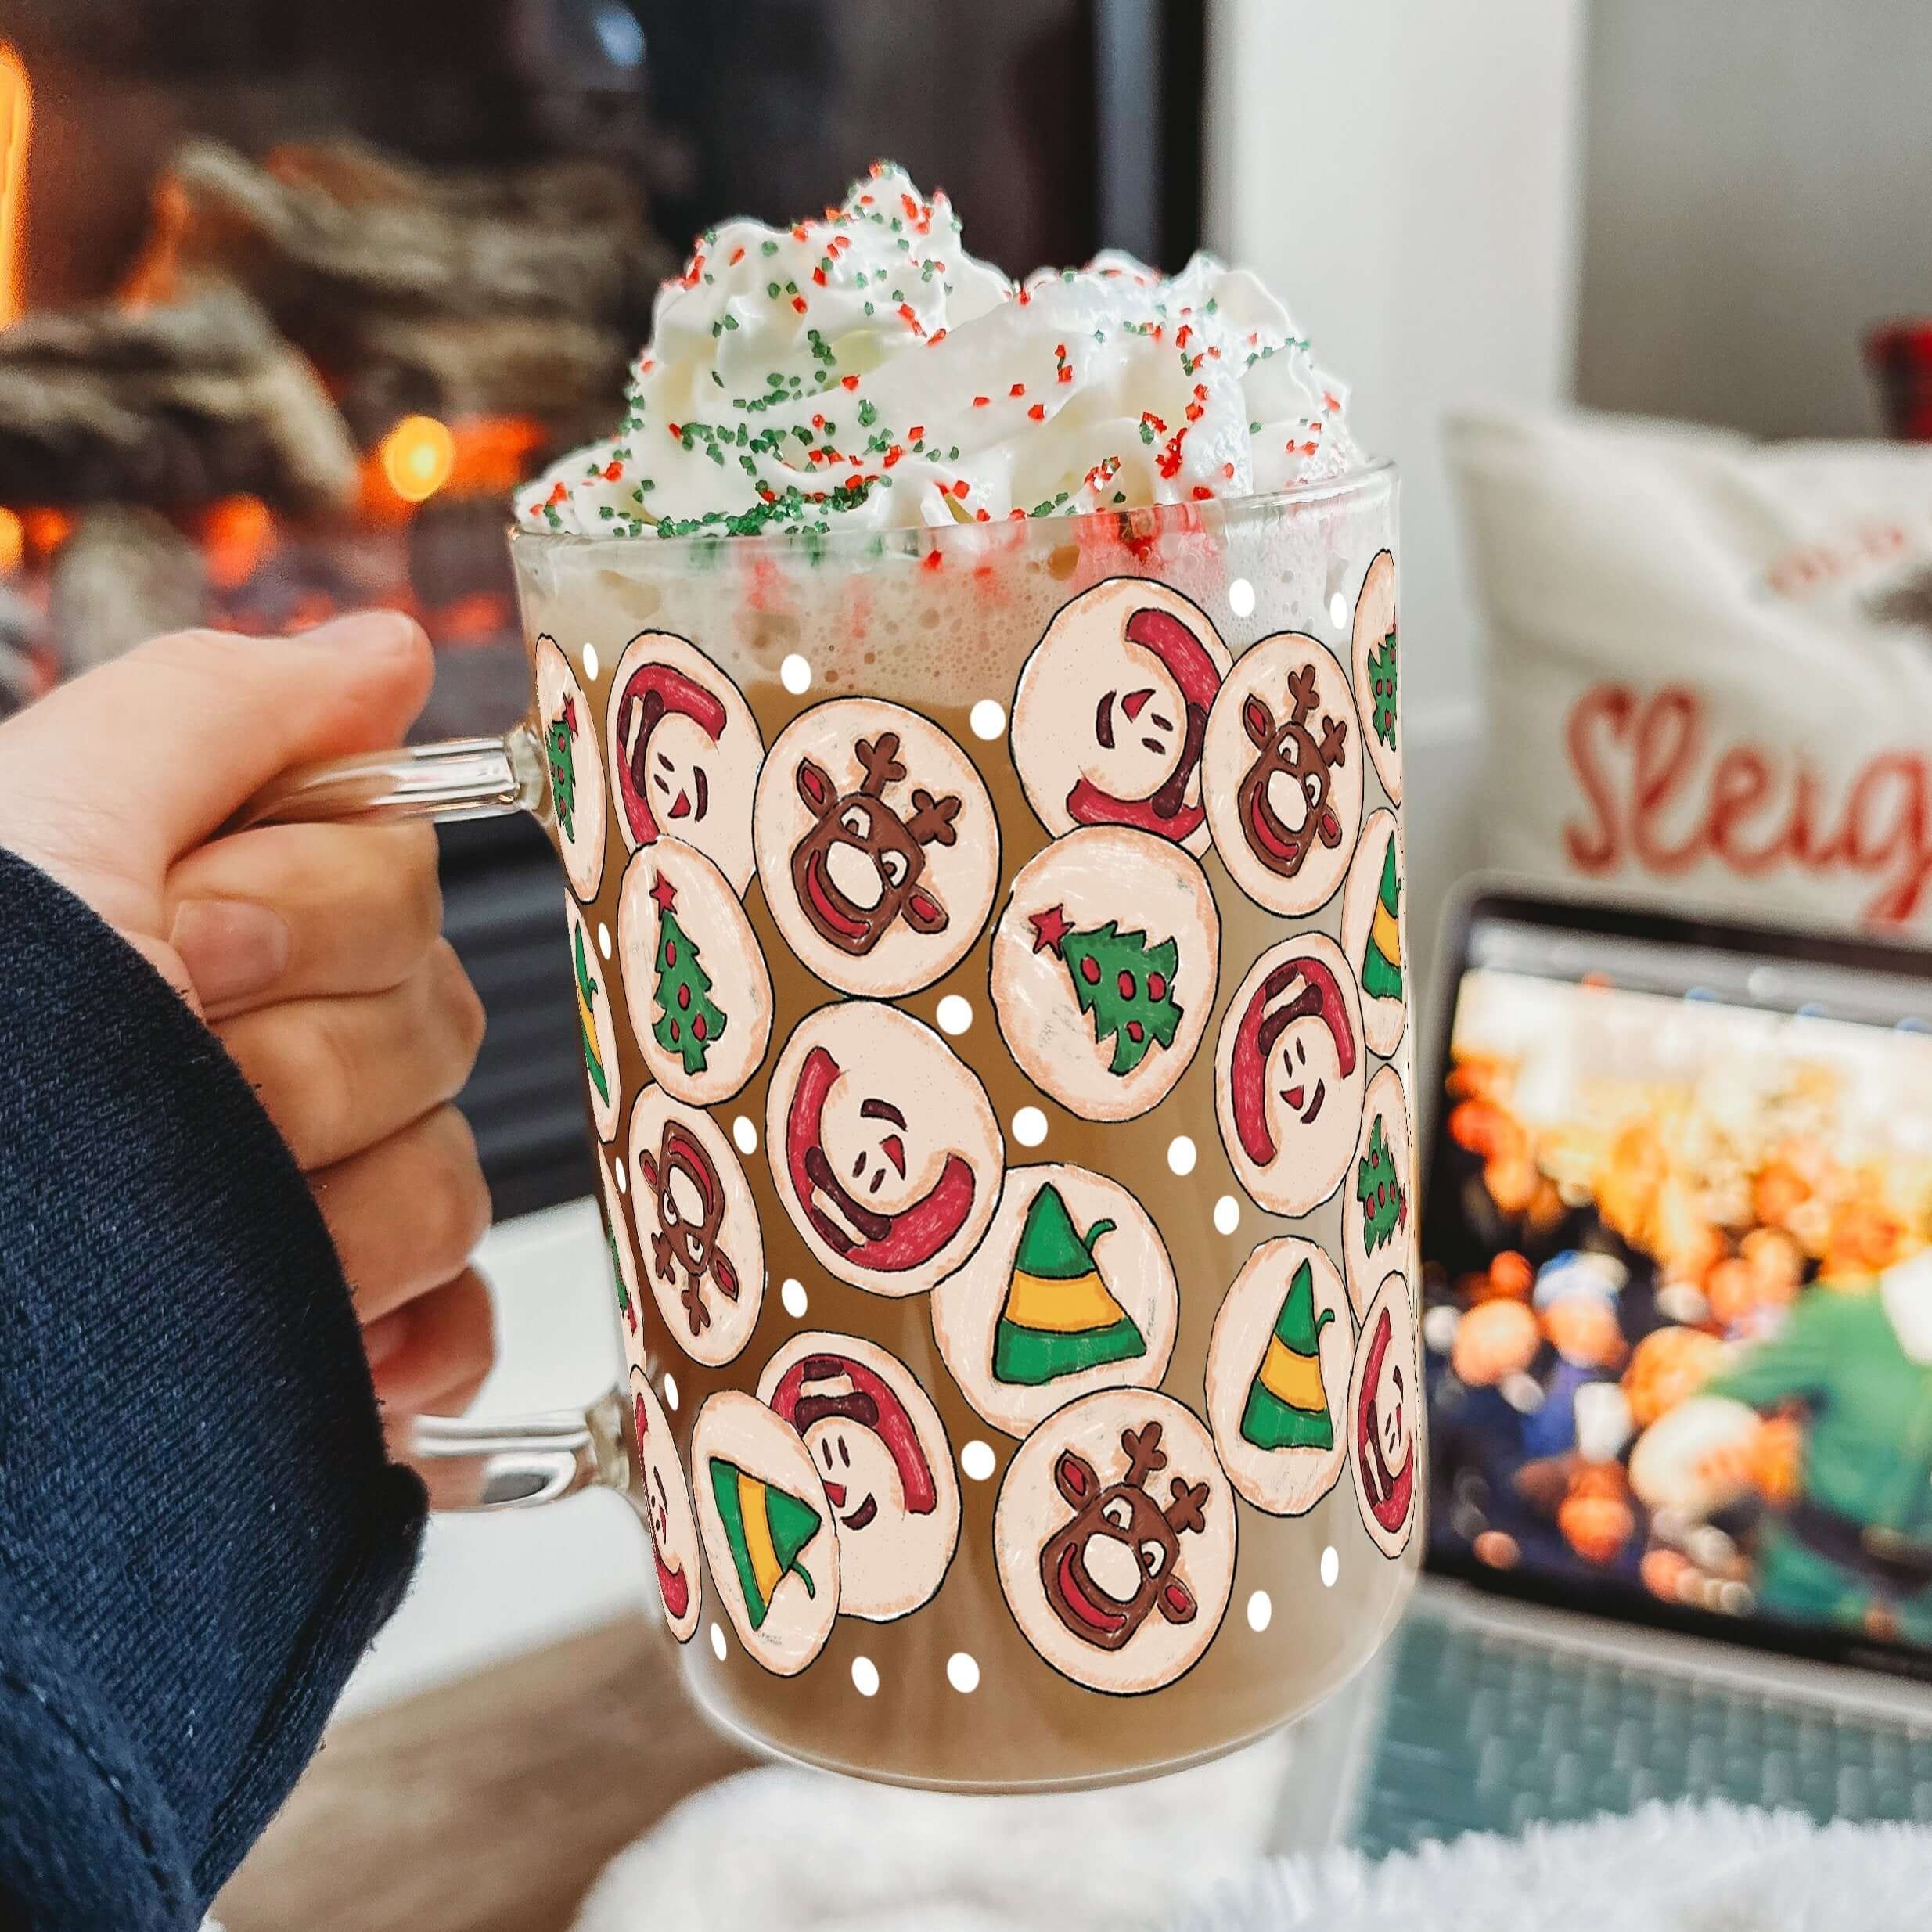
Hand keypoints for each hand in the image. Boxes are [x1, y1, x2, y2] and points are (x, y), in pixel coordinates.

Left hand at [0, 615, 495, 1416]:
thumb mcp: (52, 819)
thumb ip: (224, 709)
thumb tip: (388, 652)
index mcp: (205, 928)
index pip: (399, 875)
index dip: (316, 908)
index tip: (189, 939)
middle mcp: (255, 1061)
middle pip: (437, 1024)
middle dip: (306, 1066)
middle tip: (175, 1085)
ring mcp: (297, 1216)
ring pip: (448, 1181)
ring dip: (337, 1221)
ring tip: (197, 1251)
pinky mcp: (325, 1351)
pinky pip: (456, 1325)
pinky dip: (417, 1341)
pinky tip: (338, 1353)